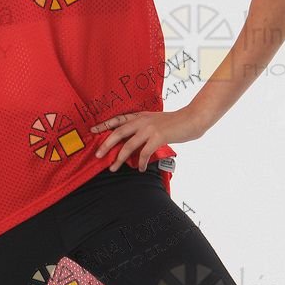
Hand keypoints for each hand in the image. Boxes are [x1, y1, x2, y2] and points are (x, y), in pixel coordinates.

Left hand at [89, 106, 205, 171]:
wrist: (192, 119)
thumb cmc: (175, 122)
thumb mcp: (156, 121)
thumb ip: (144, 127)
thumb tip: (133, 140)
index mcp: (140, 115)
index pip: (118, 119)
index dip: (104, 125)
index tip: (92, 130)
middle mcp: (142, 120)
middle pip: (118, 132)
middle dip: (106, 144)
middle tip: (98, 155)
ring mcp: (150, 128)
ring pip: (129, 145)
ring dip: (120, 158)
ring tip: (113, 168)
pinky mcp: (159, 137)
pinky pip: (144, 152)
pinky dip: (140, 162)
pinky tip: (139, 169)